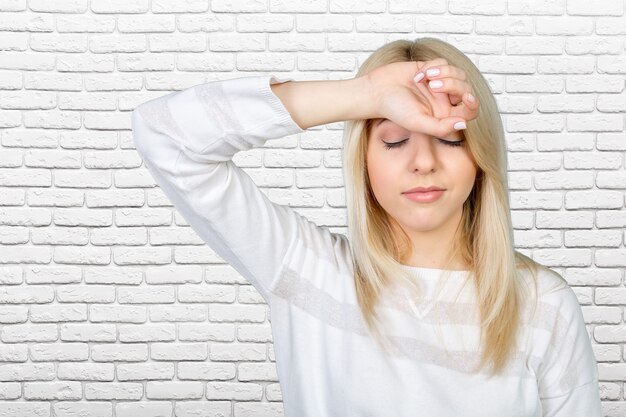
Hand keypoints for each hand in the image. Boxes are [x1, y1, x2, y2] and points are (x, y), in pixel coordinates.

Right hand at [365, 59, 479, 137]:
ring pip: (458, 73)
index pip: (469, 111)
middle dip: (453, 84)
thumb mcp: (417, 123)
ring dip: (444, 72)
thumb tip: (463, 124)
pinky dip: (433, 66)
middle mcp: (444, 100)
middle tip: (433, 86)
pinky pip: (444, 62)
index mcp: (443, 116)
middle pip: (465, 89)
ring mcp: (438, 84)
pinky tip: (419, 74)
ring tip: (427, 78)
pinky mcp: (431, 69)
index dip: (473, 103)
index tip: (465, 97)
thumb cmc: (394, 110)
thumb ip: (440, 127)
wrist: (377, 91)